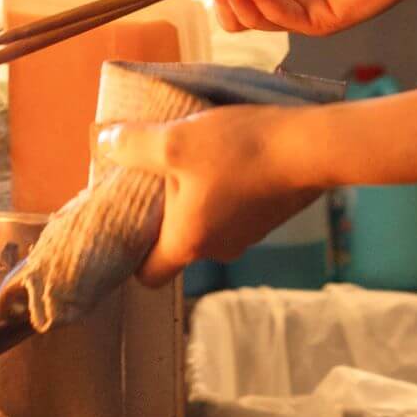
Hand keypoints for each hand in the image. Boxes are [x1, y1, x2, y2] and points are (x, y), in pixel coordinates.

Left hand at [97, 105, 318, 287]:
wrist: (310, 147)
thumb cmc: (239, 149)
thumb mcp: (175, 140)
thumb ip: (134, 145)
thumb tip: (105, 143)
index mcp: (188, 243)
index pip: (148, 275)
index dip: (131, 254)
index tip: (126, 221)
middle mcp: (218, 250)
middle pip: (175, 243)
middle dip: (162, 211)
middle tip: (152, 173)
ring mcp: (247, 235)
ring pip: (204, 222)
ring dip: (194, 194)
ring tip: (191, 156)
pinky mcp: (268, 216)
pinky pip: (231, 209)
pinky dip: (223, 187)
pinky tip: (226, 154)